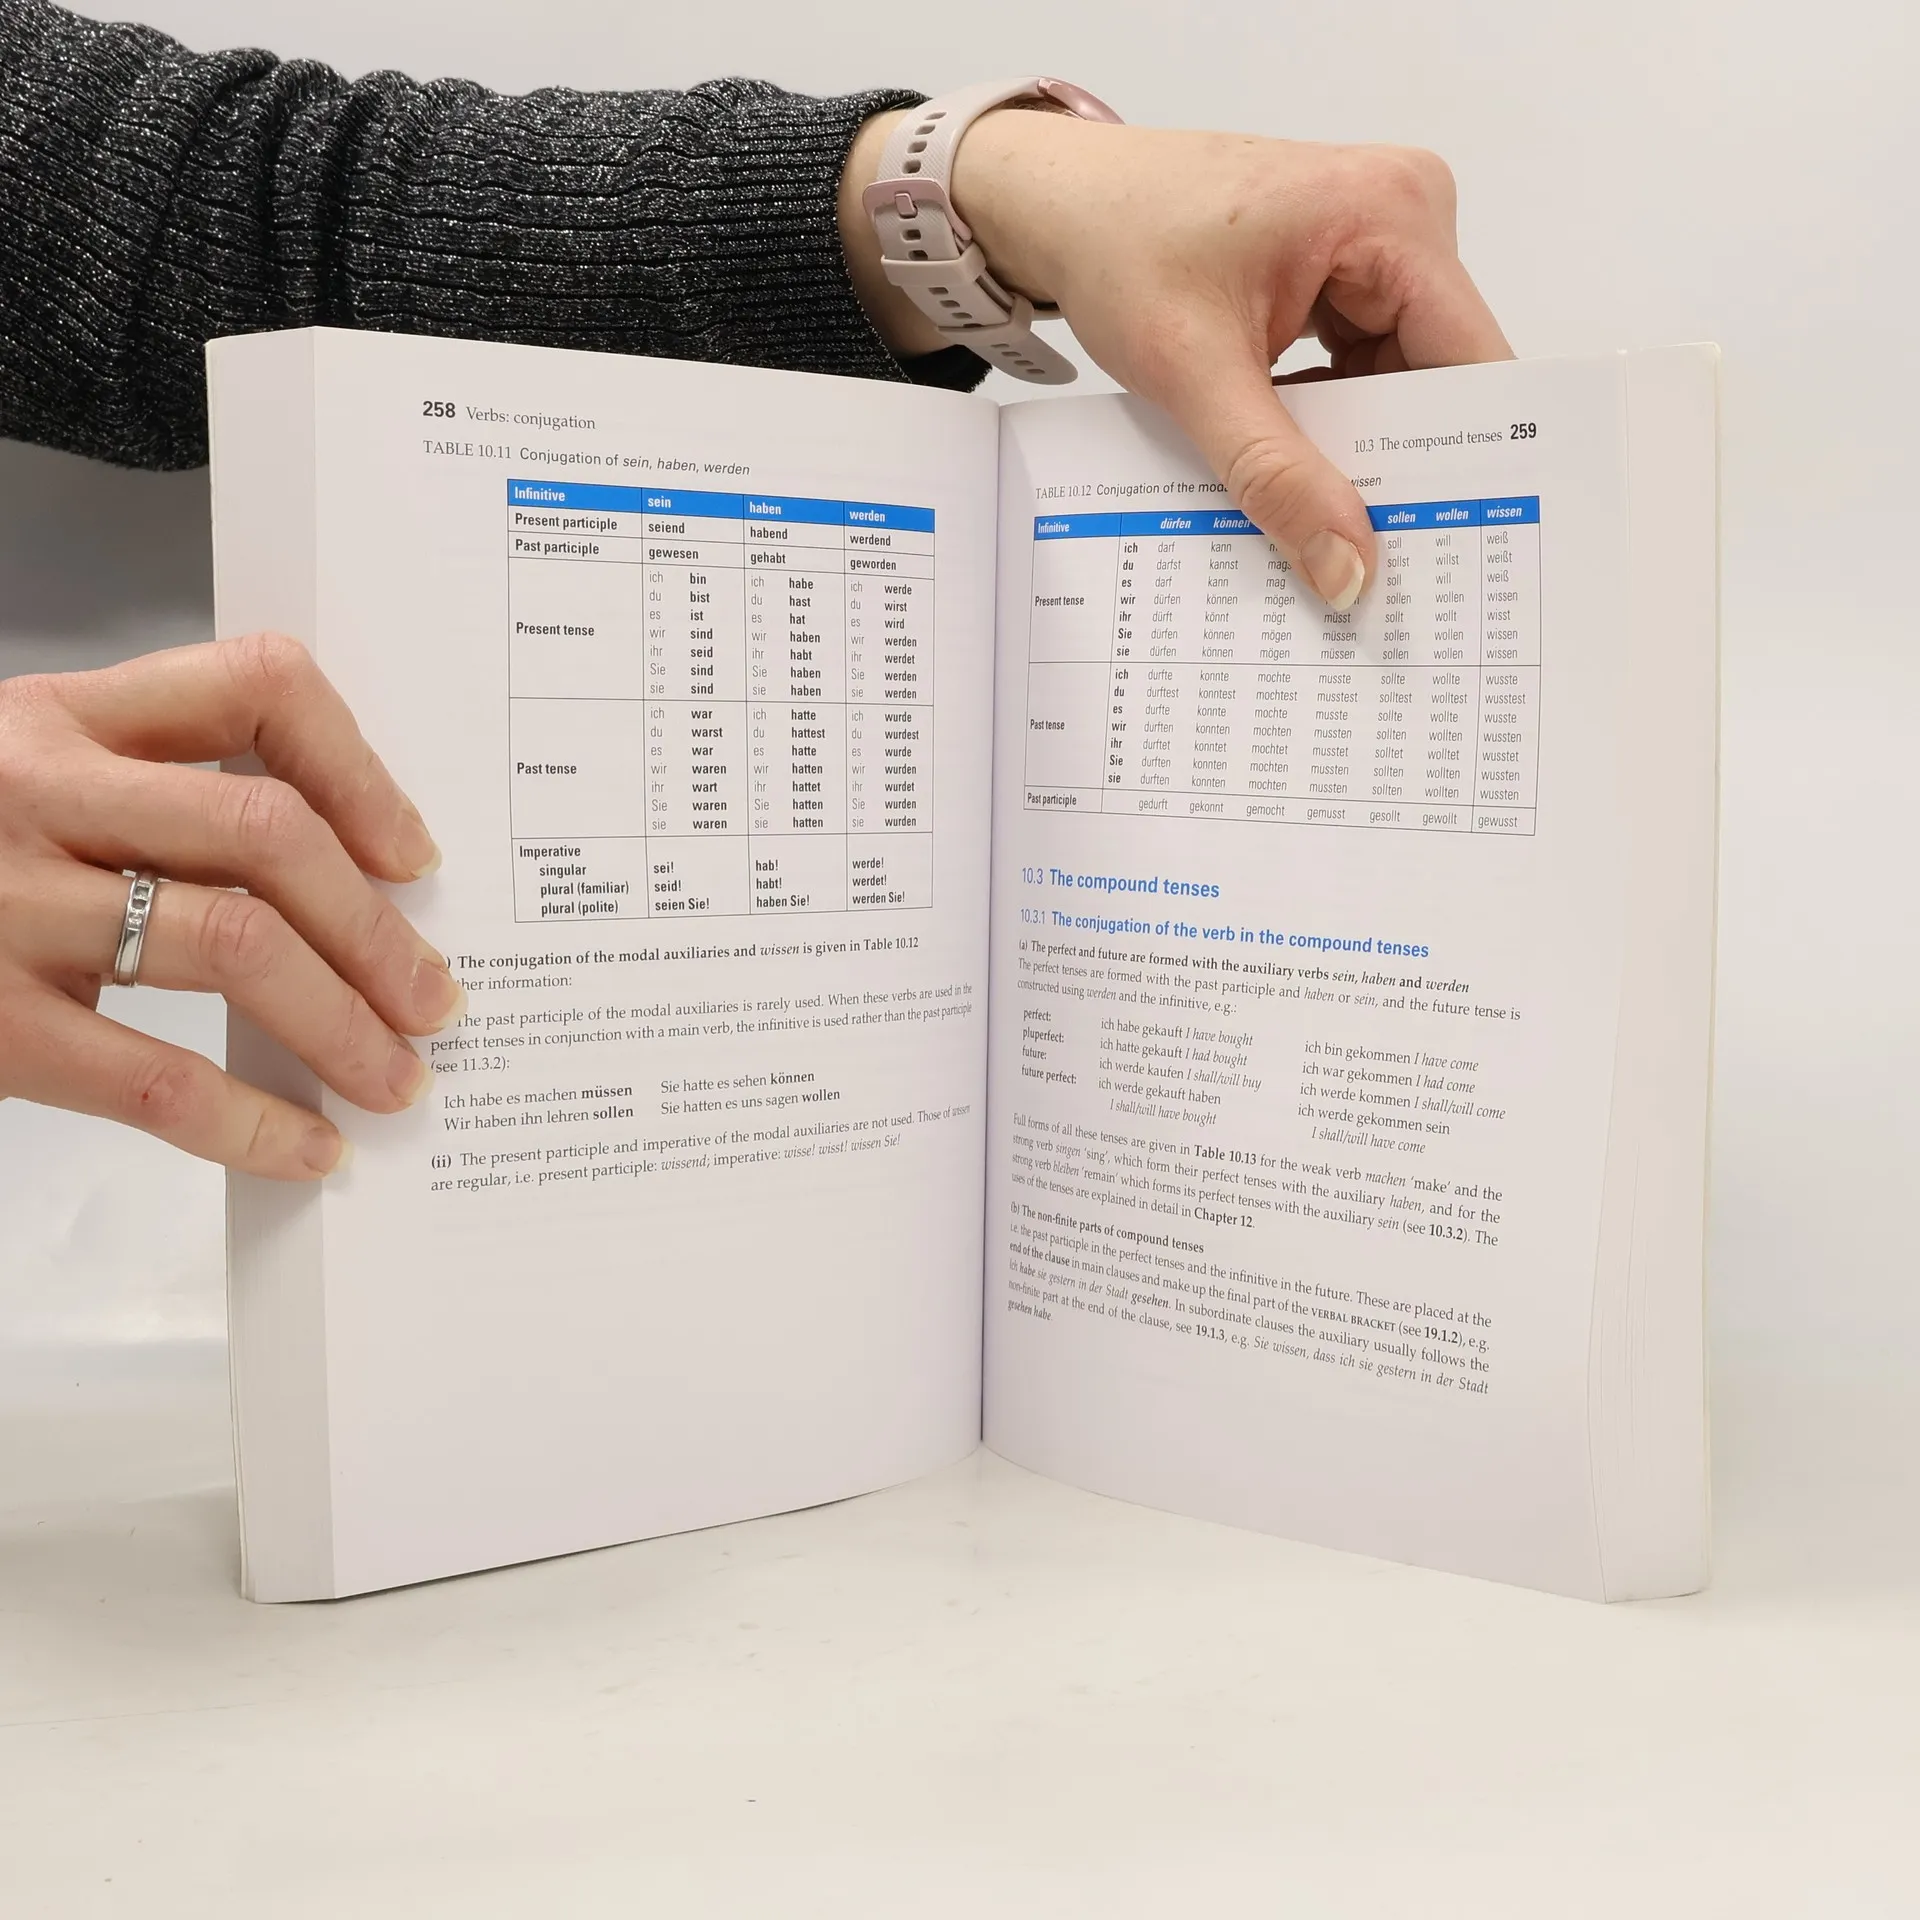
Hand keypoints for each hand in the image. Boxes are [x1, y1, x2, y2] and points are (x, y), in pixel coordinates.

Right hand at [0, 634, 462, 1178]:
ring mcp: (4, 902)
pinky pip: (151, 1073)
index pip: (257, 685)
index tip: (414, 855)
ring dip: (346, 1024)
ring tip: (398, 1078)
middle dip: (380, 931)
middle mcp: (40, 788)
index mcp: (66, 716)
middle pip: (270, 835)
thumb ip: (145, 789)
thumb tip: (338, 880)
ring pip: (235, 946)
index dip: (361, 771)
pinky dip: (250, 1121)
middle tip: (438, 1000)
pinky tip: (306, 1149)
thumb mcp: (20, 768)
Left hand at [844, 112, 1510, 608]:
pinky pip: (1362, 367)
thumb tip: (1345, 570)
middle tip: (1387, 567)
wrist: (1058, 203)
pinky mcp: (1345, 273)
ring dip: (1362, 449)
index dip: (1472, 458)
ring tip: (1339, 532)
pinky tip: (1302, 473)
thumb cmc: (1118, 245)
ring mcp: (1378, 243)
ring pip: (1398, 380)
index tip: (1461, 547)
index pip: (1470, 359)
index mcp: (1393, 214)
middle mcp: (1406, 215)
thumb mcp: (1196, 374)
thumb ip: (1275, 476)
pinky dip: (1332, 422)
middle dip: (1407, 463)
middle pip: (1438, 373)